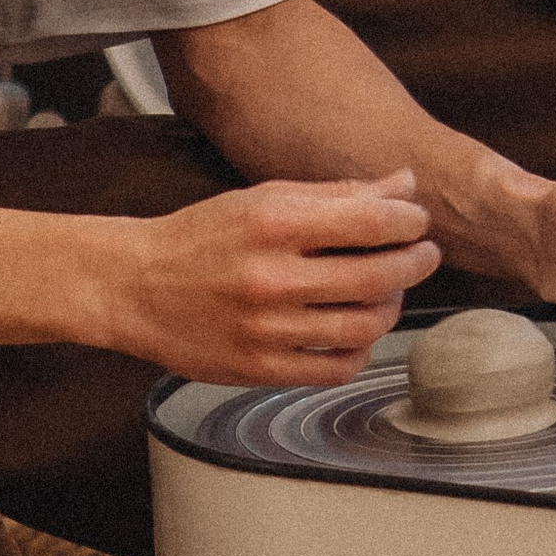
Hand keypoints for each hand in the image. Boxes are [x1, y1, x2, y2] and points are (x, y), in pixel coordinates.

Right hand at [85, 174, 438, 384]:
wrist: (133, 287)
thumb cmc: (201, 237)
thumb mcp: (263, 199)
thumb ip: (336, 195)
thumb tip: (403, 186)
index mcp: (272, 224)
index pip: (370, 222)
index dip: (408, 222)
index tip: (415, 222)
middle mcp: (270, 277)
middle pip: (378, 277)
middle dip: (415, 263)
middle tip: (422, 255)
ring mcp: (265, 329)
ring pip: (365, 326)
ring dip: (391, 307)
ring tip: (386, 292)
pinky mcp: (259, 369)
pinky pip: (337, 367)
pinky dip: (359, 348)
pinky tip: (353, 330)